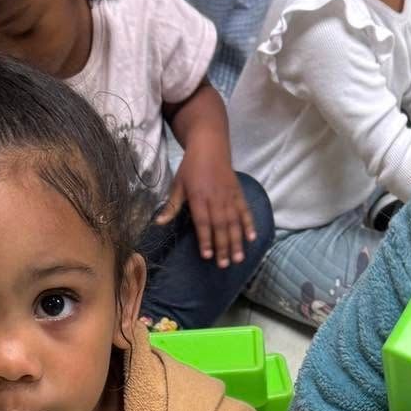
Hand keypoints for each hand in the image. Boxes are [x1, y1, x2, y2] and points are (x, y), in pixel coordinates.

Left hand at [156, 147, 257, 268]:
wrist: (210, 145)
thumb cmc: (190, 167)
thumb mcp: (177, 184)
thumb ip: (171, 206)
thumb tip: (158, 224)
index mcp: (198, 196)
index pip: (202, 222)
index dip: (205, 239)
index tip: (207, 256)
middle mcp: (215, 197)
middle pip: (220, 226)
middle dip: (222, 246)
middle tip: (224, 265)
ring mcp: (229, 195)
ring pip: (234, 221)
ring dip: (237, 241)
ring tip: (238, 258)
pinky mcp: (238, 192)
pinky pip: (245, 210)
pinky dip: (249, 224)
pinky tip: (252, 237)